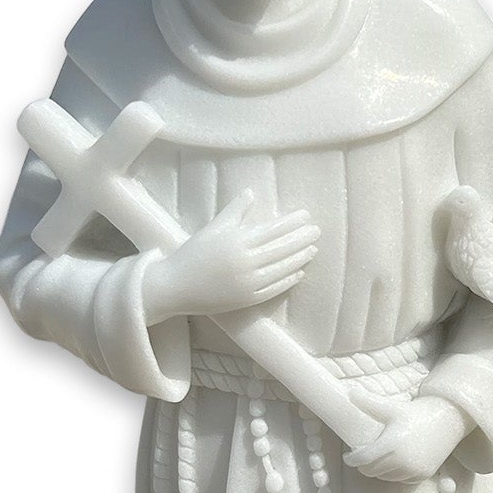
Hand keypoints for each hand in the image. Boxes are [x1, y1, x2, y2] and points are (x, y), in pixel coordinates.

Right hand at [145, 193, 319, 322]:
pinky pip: (274, 288)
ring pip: (282, 268)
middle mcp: (245, 262)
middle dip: (301, 238)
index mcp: (237, 241)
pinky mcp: (247, 300)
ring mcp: (248, 283)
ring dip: (300, 258)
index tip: (306, 215)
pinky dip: (289, 279)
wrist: (175, 286)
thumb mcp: (213, 228)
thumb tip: (251, 192)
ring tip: (313, 249)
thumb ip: (234, 211)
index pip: (273, 229)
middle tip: (316, 230)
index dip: (292, 222)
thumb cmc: (193, 254)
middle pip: (282, 248)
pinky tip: (299, 272)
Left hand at [343, 394, 471, 482]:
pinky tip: (396, 461)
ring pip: (385, 477)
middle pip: (371, 471)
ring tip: (380, 457)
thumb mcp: (391, 407)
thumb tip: (350, 392)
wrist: (446, 420)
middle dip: (364, 465)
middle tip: (365, 455)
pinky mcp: (422, 475)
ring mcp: (413, 469)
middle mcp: (402, 460)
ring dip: (379, 469)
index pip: (363, 459)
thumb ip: (368, 402)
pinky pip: (401, 480)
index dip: (352, 459)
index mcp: (391, 443)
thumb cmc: (415, 413)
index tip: (349, 456)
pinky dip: (395, 473)